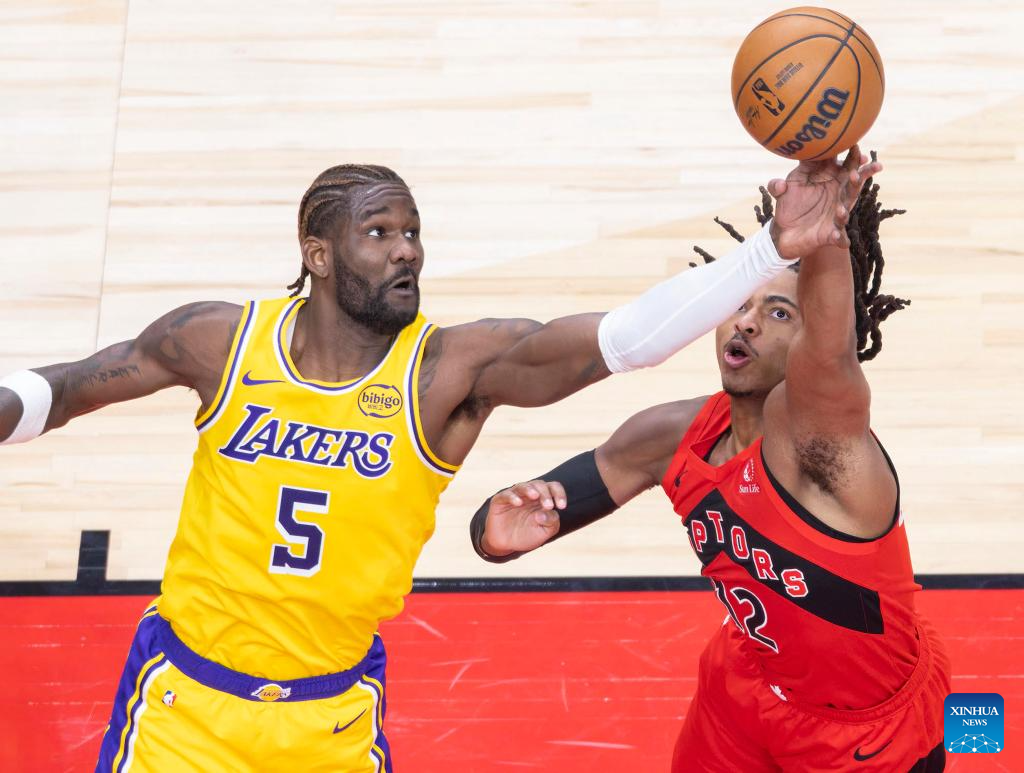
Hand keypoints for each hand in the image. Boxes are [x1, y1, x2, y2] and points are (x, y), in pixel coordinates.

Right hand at [481, 479, 566, 555]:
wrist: (507, 545)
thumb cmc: (528, 535)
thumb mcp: (544, 532)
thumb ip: (551, 522)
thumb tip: (547, 511)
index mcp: (543, 499)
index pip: (553, 487)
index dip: (559, 493)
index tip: (561, 506)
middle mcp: (529, 494)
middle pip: (540, 484)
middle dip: (546, 493)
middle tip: (548, 506)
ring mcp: (515, 496)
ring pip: (523, 486)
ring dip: (530, 489)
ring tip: (535, 496)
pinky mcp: (500, 501)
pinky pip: (506, 494)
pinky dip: (512, 497)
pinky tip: (518, 503)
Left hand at [767, 145, 882, 257]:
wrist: (784, 232)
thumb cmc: (789, 204)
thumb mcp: (782, 192)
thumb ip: (776, 186)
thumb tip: (779, 185)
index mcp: (829, 178)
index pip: (843, 163)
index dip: (850, 155)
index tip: (855, 147)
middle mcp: (837, 194)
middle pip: (853, 183)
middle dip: (861, 176)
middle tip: (860, 172)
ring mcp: (836, 214)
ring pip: (847, 208)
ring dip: (846, 207)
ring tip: (841, 209)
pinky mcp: (831, 234)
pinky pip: (839, 237)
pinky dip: (840, 238)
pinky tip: (838, 239)